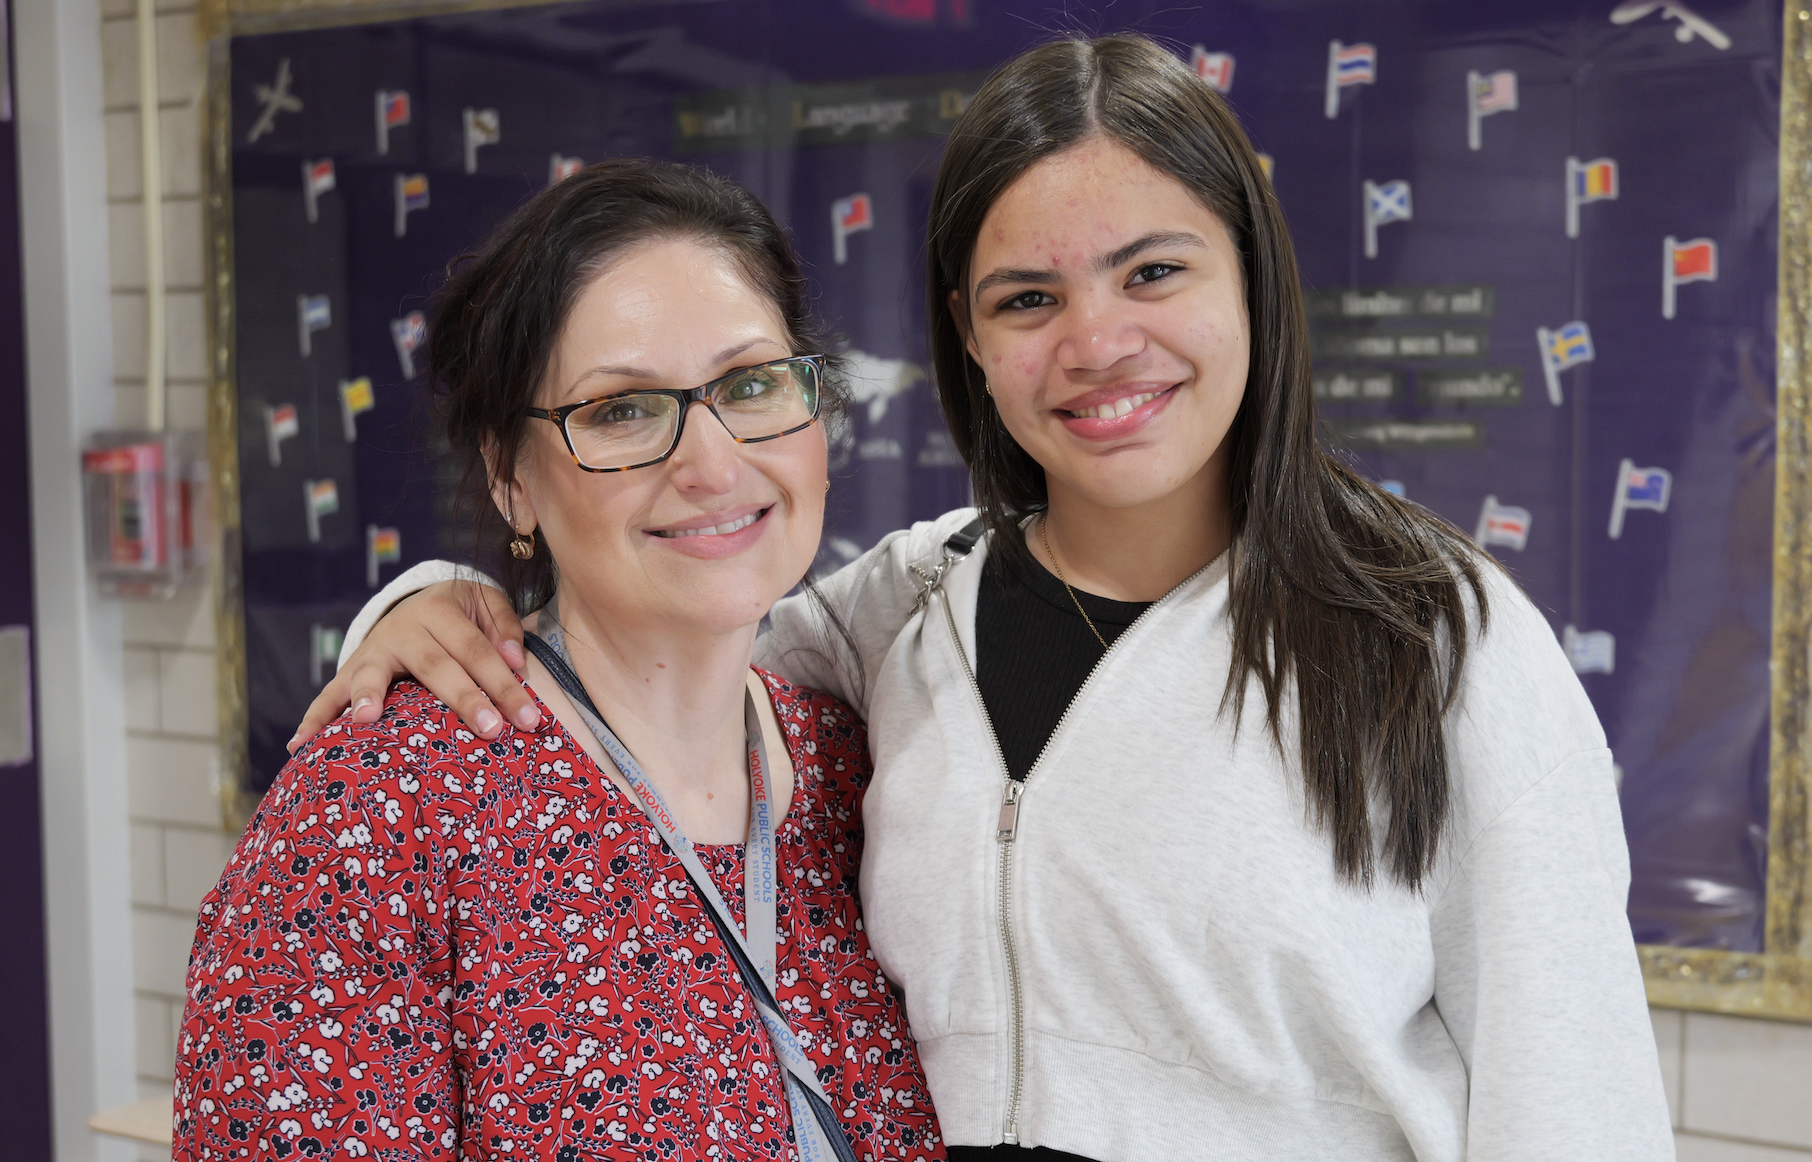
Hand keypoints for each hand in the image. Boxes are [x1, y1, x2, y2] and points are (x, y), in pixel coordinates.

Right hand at [288, 580, 537, 751]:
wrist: (417, 601)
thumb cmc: (462, 614)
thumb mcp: (487, 605)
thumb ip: (504, 628)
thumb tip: (514, 660)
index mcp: (441, 609)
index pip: (477, 650)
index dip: (505, 683)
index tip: (529, 718)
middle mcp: (403, 627)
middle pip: (436, 665)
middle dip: (464, 699)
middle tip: (490, 730)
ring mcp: (372, 650)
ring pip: (372, 673)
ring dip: (367, 695)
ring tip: (367, 720)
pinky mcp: (350, 670)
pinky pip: (328, 694)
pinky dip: (314, 719)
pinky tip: (300, 746)